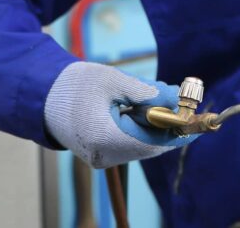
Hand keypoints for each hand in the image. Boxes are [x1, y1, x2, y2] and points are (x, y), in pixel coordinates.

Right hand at [44, 61, 194, 167]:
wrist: (41, 95)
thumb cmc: (74, 85)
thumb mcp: (114, 80)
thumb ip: (148, 92)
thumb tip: (177, 99)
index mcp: (107, 138)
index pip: (155, 141)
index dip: (179, 129)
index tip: (198, 117)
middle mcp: (105, 155)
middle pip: (151, 144)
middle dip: (168, 121)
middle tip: (177, 94)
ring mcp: (102, 157)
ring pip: (142, 144)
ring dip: (155, 121)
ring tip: (158, 92)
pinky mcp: (100, 153)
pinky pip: (130, 142)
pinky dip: (141, 125)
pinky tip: (142, 104)